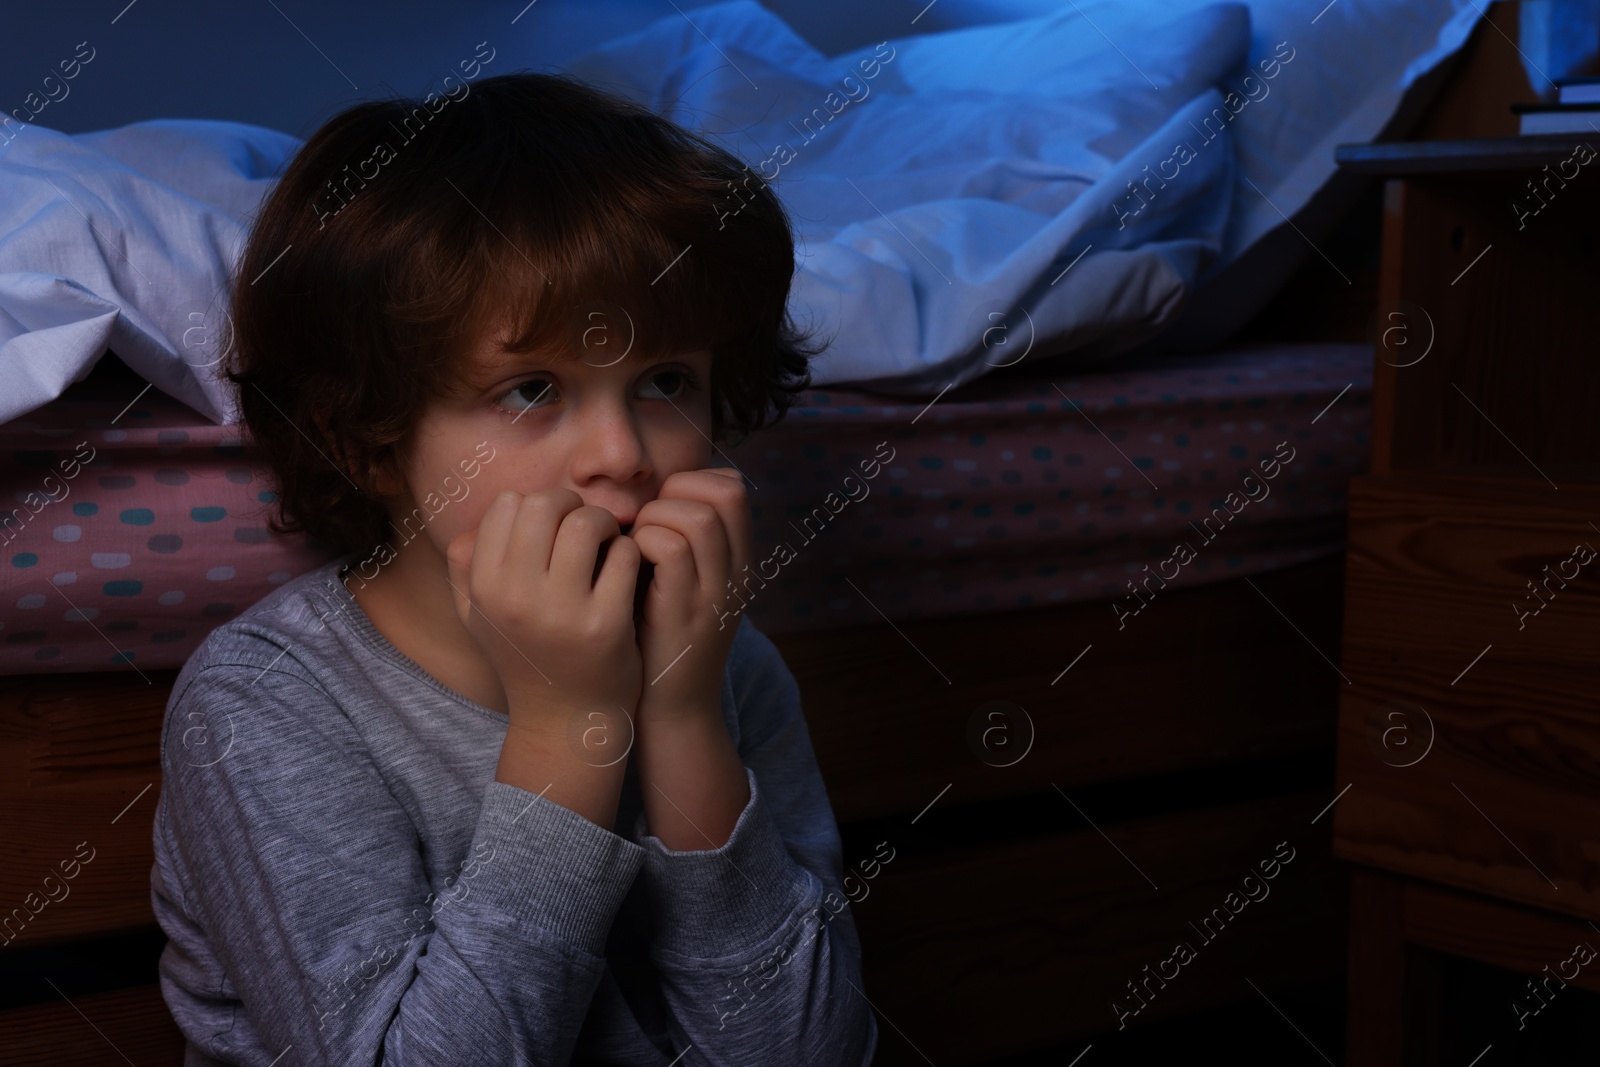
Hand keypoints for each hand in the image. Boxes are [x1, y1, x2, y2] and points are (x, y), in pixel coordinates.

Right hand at [445, 489, 643, 735]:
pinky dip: (629, 552)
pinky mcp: (606, 624)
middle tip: (586, 529)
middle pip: (546, 504)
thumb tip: (481, 519)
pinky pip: (624, 554)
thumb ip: (465, 565)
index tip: (552, 528)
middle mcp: (516, 597)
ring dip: (604, 524)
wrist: (565, 721)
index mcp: (484, 587)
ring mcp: (562, 612)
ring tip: (607, 545)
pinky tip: (625, 571)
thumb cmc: (525, 657)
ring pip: (587, 522)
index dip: (536, 506)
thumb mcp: (478, 617)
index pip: (507, 504)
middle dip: (573, 506)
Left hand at [628, 468, 752, 725]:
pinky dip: (640, 544)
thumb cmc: (660, 638)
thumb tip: (647, 495)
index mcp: (739, 560)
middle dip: (675, 493)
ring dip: (654, 518)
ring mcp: (715, 592)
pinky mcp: (685, 613)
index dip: (692, 482)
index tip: (659, 509)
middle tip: (647, 524)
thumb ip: (677, 541)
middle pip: (725, 493)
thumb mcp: (681, 583)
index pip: (733, 487)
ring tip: (634, 546)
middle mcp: (737, 572)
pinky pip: (668, 548)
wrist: (670, 709)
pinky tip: (626, 567)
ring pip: (696, 516)